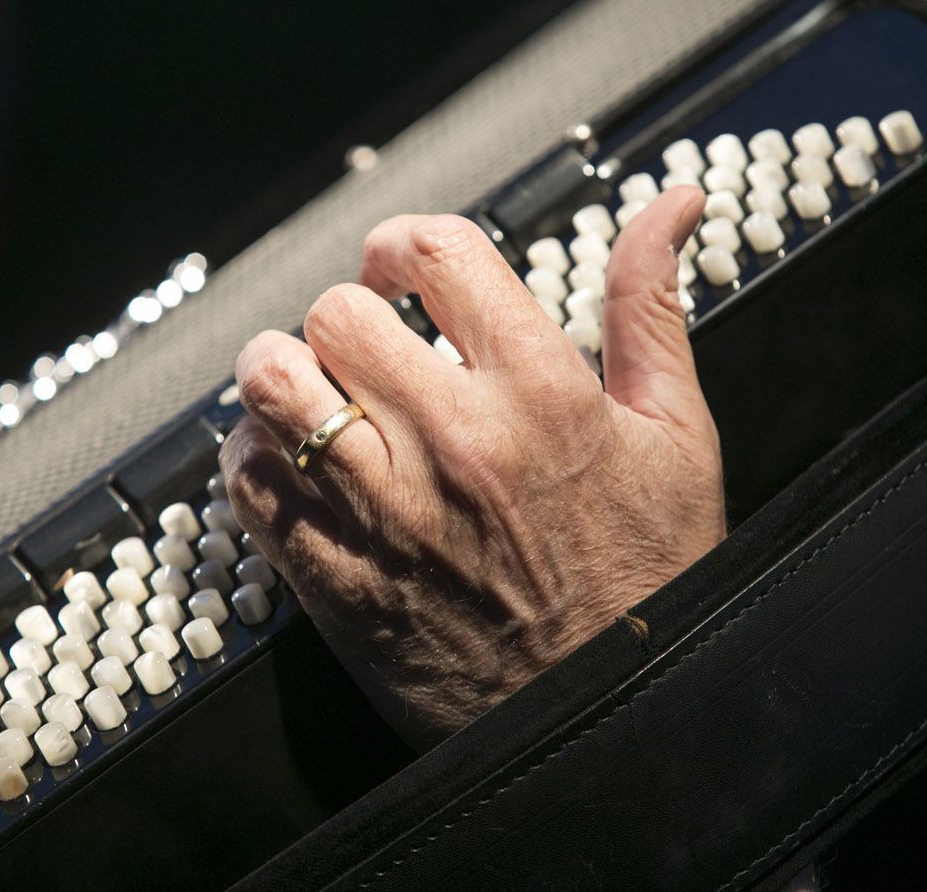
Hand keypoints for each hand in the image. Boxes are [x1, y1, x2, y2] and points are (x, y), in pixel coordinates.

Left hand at [220, 186, 724, 747]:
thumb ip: (651, 306)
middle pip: (336, 310)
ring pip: (272, 385)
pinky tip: (298, 467)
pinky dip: (256, 460)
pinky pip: (248, 483)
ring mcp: (387, 513)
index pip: (434, 252)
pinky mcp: (337, 580)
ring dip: (284, 376)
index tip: (403, 271)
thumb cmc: (648, 576)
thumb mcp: (678, 432)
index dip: (402, 244)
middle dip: (347, 313)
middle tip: (364, 343)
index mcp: (542, 392)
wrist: (611, 721)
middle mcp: (456, 441)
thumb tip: (671, 204)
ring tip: (315, 392)